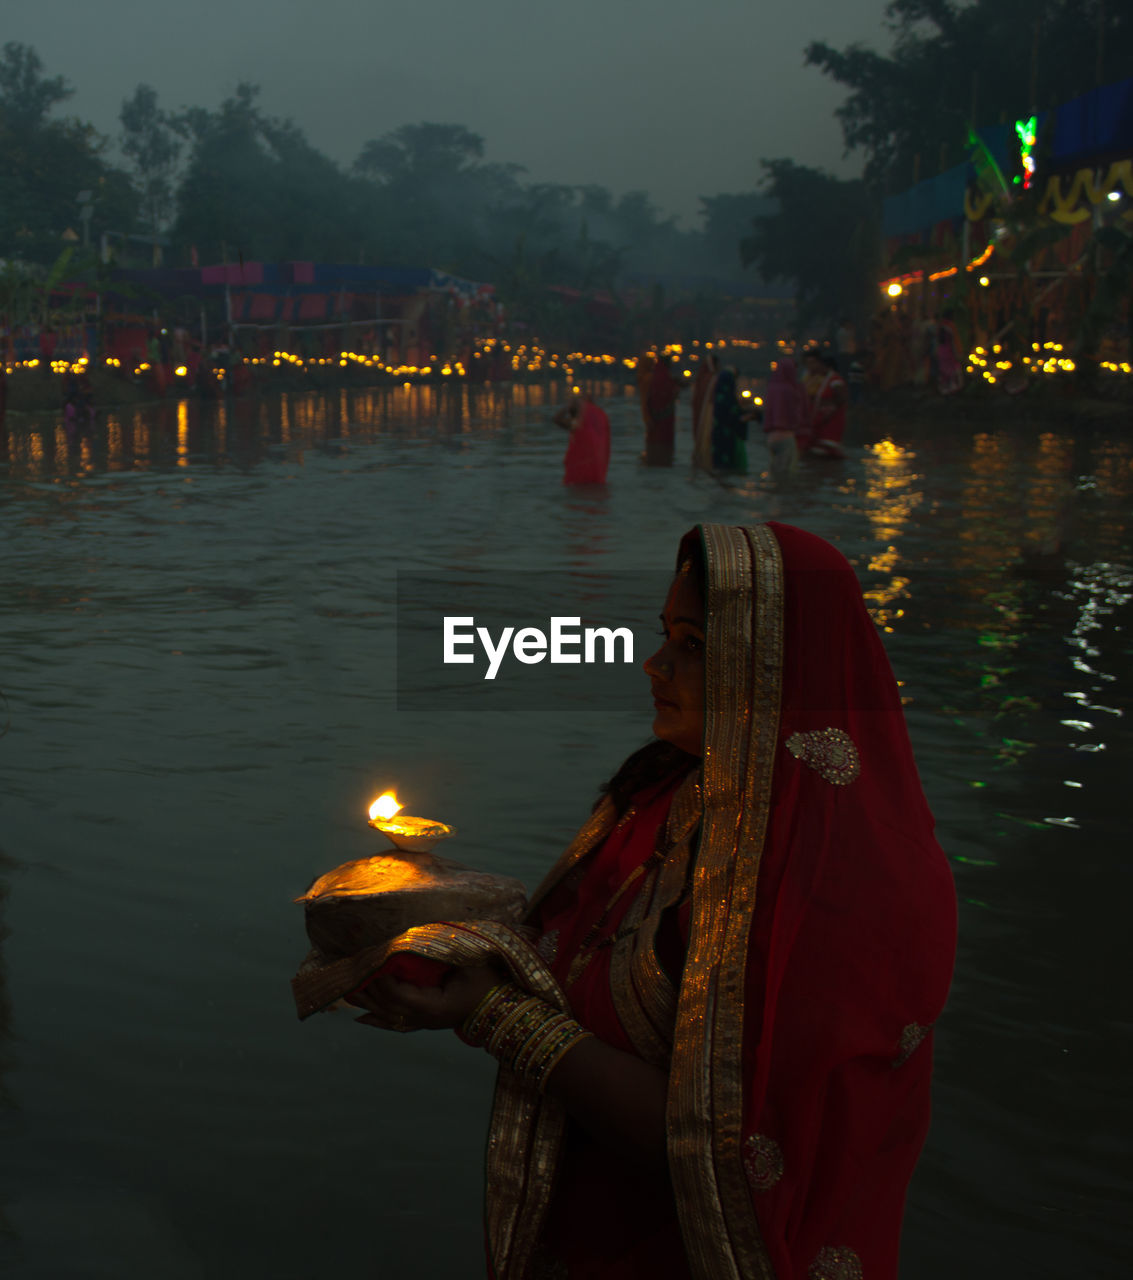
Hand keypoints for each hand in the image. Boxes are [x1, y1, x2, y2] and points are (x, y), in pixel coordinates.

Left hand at [346, 962, 504, 1032]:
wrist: (503, 1007)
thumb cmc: (489, 980)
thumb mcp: (470, 962)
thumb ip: (445, 951)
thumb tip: (418, 936)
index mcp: (435, 1007)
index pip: (400, 995)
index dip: (383, 980)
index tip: (373, 960)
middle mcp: (426, 1019)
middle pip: (389, 1007)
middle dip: (369, 990)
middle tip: (351, 972)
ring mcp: (425, 1023)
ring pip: (389, 1016)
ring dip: (368, 1003)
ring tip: (347, 991)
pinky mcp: (426, 1021)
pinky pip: (397, 1023)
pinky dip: (379, 1020)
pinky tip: (362, 1017)